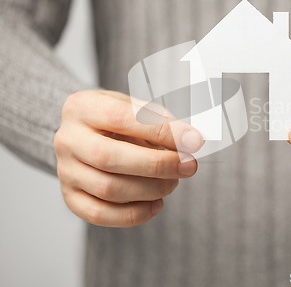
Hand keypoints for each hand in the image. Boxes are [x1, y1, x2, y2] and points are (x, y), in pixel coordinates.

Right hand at [54, 90, 202, 227]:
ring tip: (173, 181)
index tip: (194, 141)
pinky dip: (135, 213)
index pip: (122, 118)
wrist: (88, 133)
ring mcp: (66, 171)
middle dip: (158, 165)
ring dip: (151, 189)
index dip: (161, 131)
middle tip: (189, 166)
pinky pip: (100, 214)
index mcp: (82, 107)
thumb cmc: (118, 119)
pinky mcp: (70, 197)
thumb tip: (190, 141)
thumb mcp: (136, 106)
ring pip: (108, 189)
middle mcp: (68, 139)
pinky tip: (157, 203)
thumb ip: (160, 120)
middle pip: (110, 158)